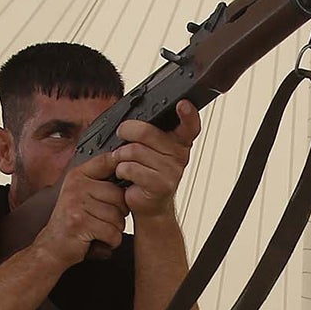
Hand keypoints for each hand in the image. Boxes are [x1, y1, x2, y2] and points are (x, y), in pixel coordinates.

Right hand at [35, 154, 128, 267]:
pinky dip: (111, 242)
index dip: (121, 167)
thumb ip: (100, 182)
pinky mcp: (80, 223)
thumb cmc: (71, 222)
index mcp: (78, 176)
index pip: (106, 161)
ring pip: (118, 217)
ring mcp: (77, 204)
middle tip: (105, 220)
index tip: (126, 178)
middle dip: (120, 213)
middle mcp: (76, 187)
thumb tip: (129, 168)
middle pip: (119, 195)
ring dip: (115, 230)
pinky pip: (112, 233)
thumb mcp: (81, 195)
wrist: (52, 247)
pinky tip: (98, 240)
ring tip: (99, 230)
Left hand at [114, 101, 200, 218]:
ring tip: (123, 162)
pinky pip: (131, 168)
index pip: (189, 125)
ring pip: (134, 151)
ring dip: (121, 155)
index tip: (183, 104)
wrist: (150, 205)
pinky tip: (125, 175)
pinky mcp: (160, 185)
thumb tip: (129, 122)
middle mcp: (178, 155)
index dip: (188, 114)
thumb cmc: (147, 174)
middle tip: (122, 135)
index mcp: (179, 142)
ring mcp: (171, 171)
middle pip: (146, 132)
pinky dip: (121, 170)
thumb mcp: (150, 149)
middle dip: (127, 131)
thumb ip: (148, 133)